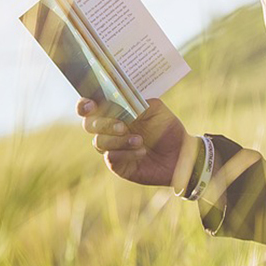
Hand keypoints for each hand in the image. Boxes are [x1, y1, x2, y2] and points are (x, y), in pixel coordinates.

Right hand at [77, 98, 193, 188]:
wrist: (181, 154)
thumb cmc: (167, 129)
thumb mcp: (156, 109)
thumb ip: (137, 101)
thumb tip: (119, 101)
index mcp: (114, 112)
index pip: (90, 107)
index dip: (84, 105)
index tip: (91, 105)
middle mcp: (108, 130)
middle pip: (89, 125)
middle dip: (103, 124)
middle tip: (123, 126)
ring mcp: (111, 148)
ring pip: (99, 142)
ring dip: (118, 140)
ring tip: (140, 141)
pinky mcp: (117, 165)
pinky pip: (110, 158)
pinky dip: (125, 153)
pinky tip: (141, 152)